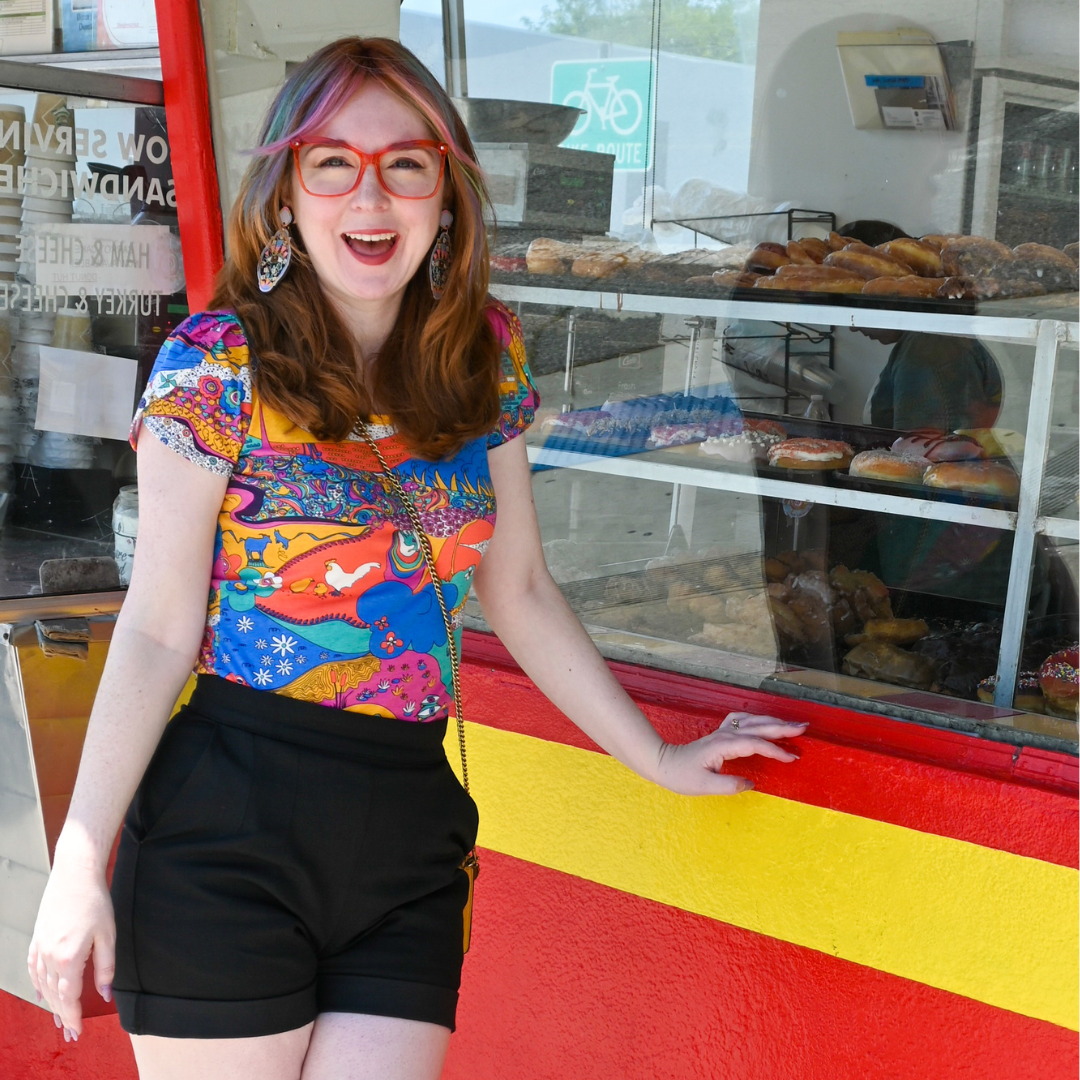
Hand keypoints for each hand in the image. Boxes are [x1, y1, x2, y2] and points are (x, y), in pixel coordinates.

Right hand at [27, 857, 115, 1041]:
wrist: (74, 874)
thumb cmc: (95, 902)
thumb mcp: (108, 935)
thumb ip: (106, 967)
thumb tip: (106, 994)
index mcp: (69, 958)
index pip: (70, 997)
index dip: (74, 1016)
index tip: (77, 1032)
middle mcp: (50, 957)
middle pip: (55, 995)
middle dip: (63, 1015)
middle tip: (69, 1034)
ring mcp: (40, 948)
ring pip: (43, 985)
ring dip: (50, 1004)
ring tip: (59, 1019)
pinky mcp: (37, 939)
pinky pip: (34, 970)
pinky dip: (37, 986)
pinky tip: (41, 995)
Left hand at [652, 712, 807, 795]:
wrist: (663, 763)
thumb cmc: (681, 775)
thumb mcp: (704, 786)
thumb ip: (729, 785)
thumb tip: (751, 784)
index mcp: (723, 745)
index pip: (755, 744)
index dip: (775, 750)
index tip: (792, 758)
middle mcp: (725, 735)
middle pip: (758, 727)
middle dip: (782, 727)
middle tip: (803, 728)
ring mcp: (723, 732)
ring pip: (753, 721)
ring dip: (773, 722)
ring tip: (792, 726)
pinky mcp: (721, 734)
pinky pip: (743, 721)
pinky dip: (758, 720)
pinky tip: (764, 722)